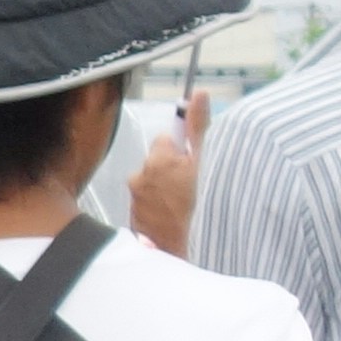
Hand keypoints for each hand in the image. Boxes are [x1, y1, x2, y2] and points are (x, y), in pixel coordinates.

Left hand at [125, 92, 208, 251]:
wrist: (186, 247)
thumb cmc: (201, 202)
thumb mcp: (206, 161)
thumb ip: (199, 126)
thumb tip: (198, 93)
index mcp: (157, 160)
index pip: (165, 140)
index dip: (181, 150)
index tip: (192, 163)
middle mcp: (139, 177)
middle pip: (156, 162)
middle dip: (171, 169)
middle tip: (191, 186)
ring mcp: (135, 200)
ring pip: (151, 184)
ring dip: (164, 189)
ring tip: (183, 204)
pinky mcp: (133, 219)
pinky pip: (147, 204)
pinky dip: (158, 207)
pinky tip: (172, 217)